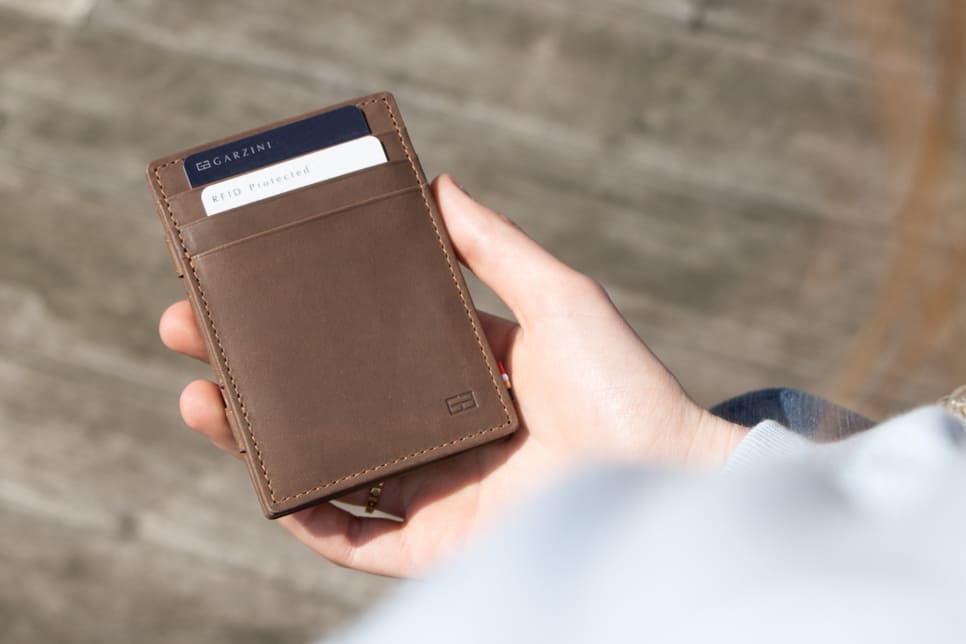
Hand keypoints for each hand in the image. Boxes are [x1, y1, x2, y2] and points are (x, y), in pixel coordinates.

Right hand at [159, 175, 745, 576]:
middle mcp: (436, 431)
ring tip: (199, 396)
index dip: (306, 317)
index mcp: (459, 375)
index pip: (364, 344)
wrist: (663, 480)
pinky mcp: (433, 545)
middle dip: (256, 370)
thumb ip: (492, 247)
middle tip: (193, 329)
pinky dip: (302, 514)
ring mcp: (431, 489)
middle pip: (327, 402)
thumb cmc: (622, 386)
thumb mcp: (556, 297)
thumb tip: (439, 184)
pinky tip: (262, 478)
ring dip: (258, 436)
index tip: (252, 283)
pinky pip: (351, 538)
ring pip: (324, 466)